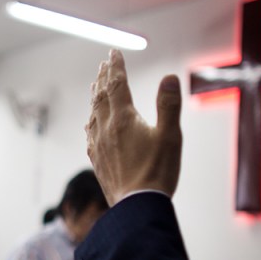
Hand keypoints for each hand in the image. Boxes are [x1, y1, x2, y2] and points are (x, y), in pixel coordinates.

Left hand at [85, 49, 181, 204]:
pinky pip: (90, 134)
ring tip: (96, 86)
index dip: (116, 67)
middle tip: (104, 64)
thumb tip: (169, 77)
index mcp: (124, 120)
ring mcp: (99, 146)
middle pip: (102, 97)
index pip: (118, 85)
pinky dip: (91, 120)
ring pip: (94, 114)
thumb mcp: (170, 136)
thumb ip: (169, 105)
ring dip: (96, 96)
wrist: (136, 207)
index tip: (114, 52)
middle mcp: (106, 129)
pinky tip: (90, 123)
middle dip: (104, 78)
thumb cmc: (157, 172)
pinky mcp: (98, 161)